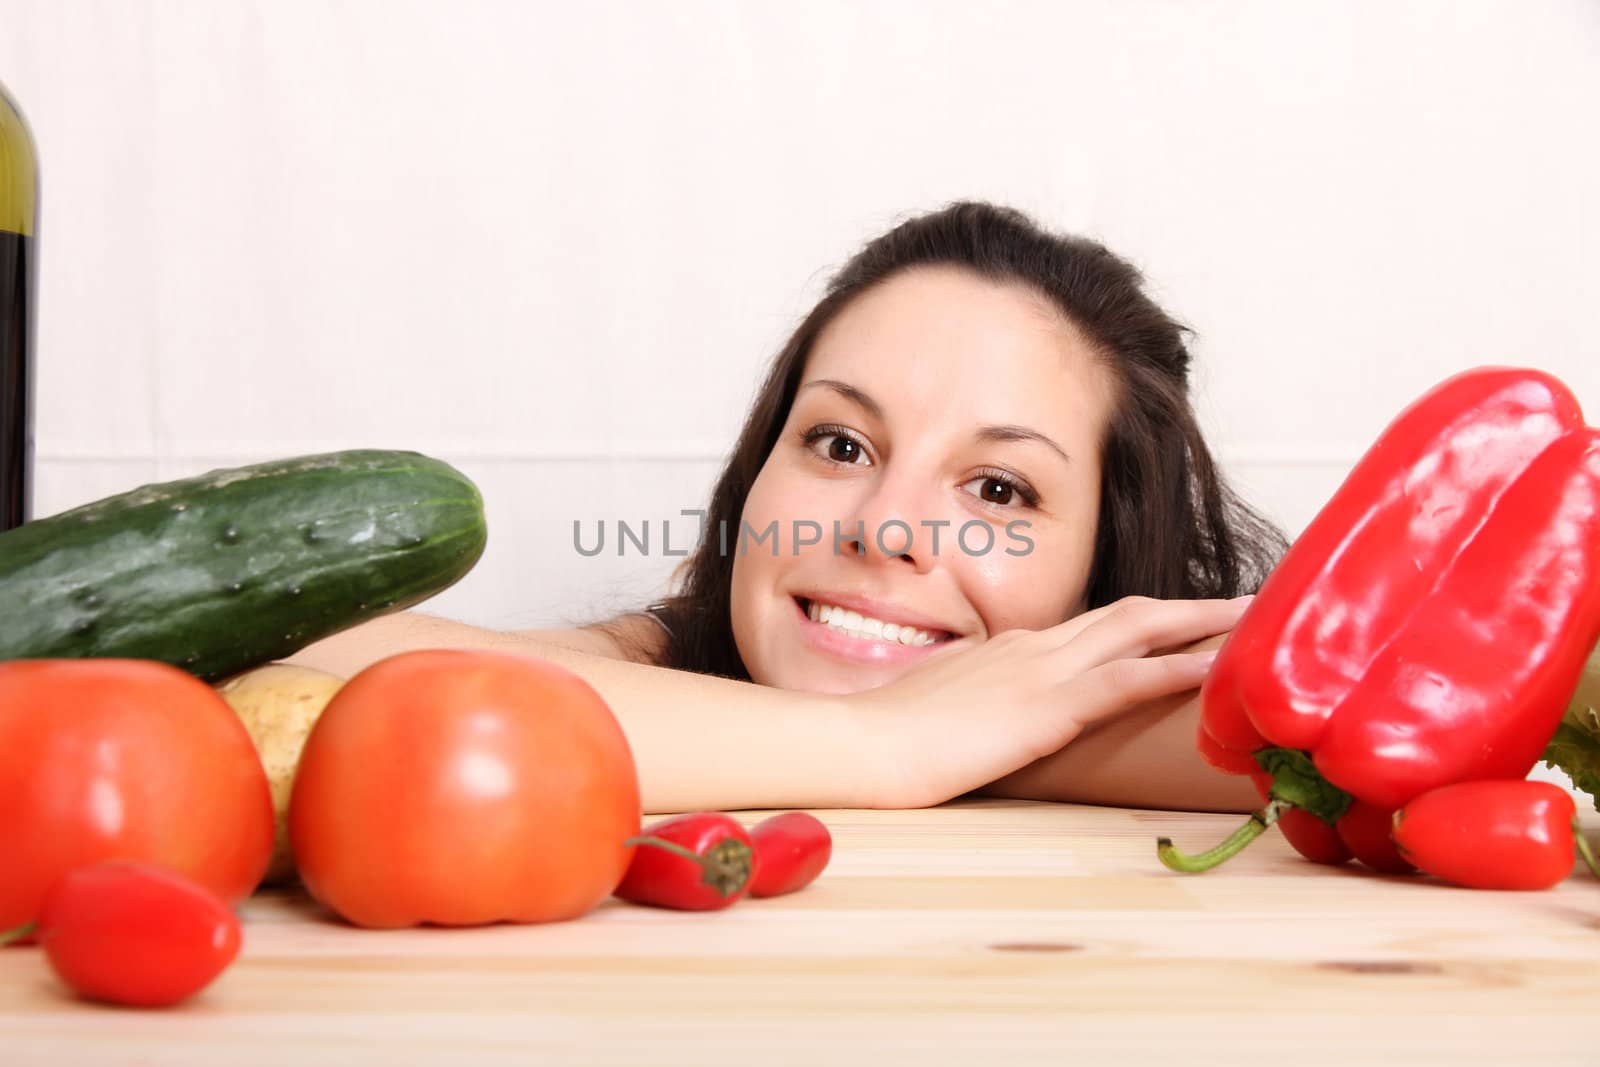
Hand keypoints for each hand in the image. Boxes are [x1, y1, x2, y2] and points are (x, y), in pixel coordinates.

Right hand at [842, 594, 1252, 807]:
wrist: (861, 745)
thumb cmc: (889, 738)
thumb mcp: (942, 710)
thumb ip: (975, 703)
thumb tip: (987, 711)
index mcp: (1011, 650)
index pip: (1095, 628)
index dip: (1148, 623)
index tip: (1191, 623)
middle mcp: (1035, 647)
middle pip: (1132, 615)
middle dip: (1194, 608)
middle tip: (1253, 603)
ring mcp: (1041, 671)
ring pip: (1141, 632)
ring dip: (1204, 624)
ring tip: (1259, 620)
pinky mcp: (1045, 706)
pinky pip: (1126, 681)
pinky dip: (1177, 670)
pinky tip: (1220, 670)